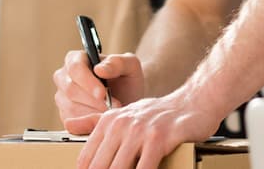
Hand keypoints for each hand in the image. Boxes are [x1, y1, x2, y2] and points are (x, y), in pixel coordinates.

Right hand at [53, 51, 147, 132]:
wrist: (128, 99)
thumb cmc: (127, 79)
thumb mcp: (130, 65)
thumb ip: (117, 63)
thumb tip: (99, 69)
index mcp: (76, 59)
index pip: (75, 68)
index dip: (88, 82)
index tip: (103, 93)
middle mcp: (64, 77)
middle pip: (71, 89)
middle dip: (94, 101)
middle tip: (113, 106)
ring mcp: (62, 97)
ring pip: (71, 108)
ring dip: (93, 113)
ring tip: (112, 112)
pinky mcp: (65, 115)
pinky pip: (73, 122)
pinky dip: (89, 123)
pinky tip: (103, 119)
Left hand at [74, 88, 223, 168]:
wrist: (194, 102)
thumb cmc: (159, 113)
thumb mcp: (124, 113)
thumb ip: (95, 122)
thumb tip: (69, 124)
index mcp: (109, 121)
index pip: (87, 159)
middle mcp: (122, 124)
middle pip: (100, 167)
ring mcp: (140, 131)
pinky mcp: (159, 139)